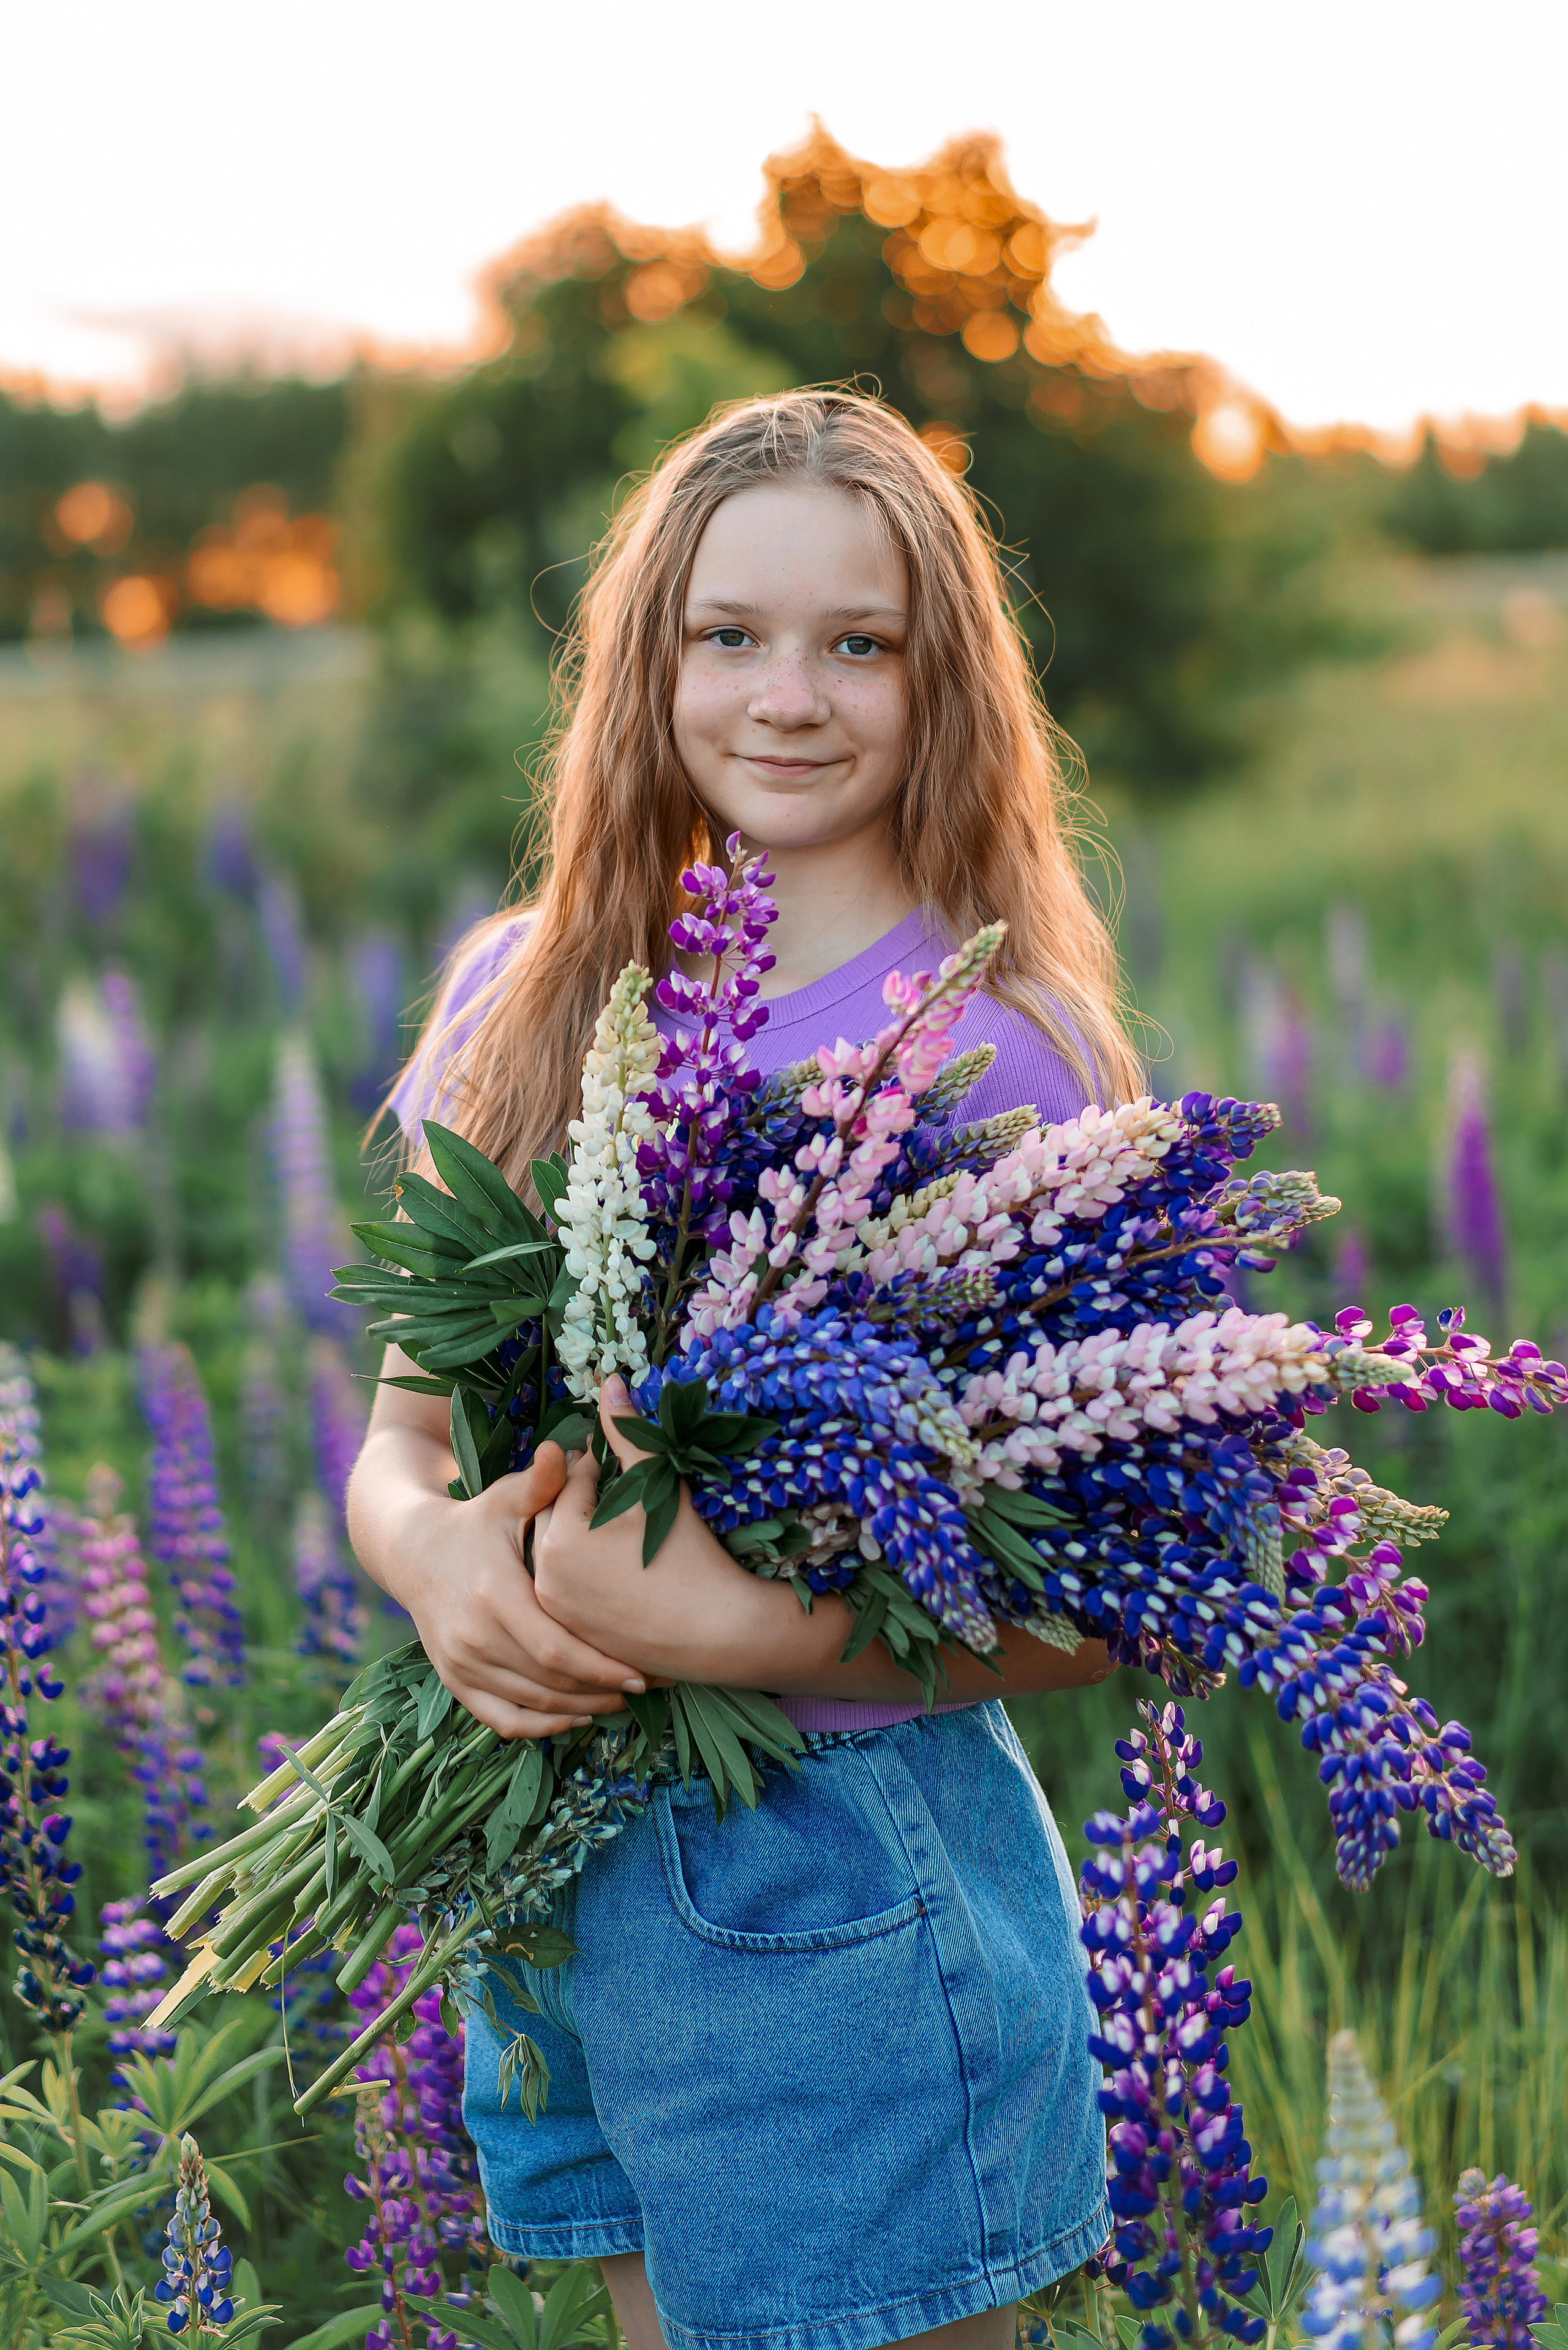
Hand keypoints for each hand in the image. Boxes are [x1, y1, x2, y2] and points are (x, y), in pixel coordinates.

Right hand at [387, 1444, 650, 1740]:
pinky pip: (501, 1719)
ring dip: (579, 1709)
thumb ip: (540, 1482)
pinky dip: (540, 1727)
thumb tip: (563, 1448)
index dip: (599, 1666)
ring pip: (530, 1706)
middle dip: (600, 1690)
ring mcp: (460, 1664)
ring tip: (622, 1700)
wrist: (411, 1550)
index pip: (555, 1648)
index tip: (641, 1670)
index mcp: (493, 1594)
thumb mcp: (504, 1497)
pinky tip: (575, 1717)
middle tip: (647, 1686)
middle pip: (548, 1683)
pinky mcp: (454, 1681)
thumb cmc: (474, 1521)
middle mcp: (473, 1636)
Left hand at [531, 1378, 778, 1683]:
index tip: (626, 1470)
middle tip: (623, 1498)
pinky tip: (620, 1570)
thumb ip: (628, 1434)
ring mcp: (556, 1611)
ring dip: (581, 1536)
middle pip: (559, 1516)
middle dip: (586, 1501)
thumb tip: (609, 1380)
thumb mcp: (657, 1486)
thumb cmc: (691, 1553)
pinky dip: (586, 1575)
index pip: (573, 1481)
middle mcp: (544, 1577)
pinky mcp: (572, 1635)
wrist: (719, 1631)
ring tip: (620, 1532)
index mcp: (560, 1536)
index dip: (602, 1467)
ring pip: (560, 1553)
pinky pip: (569, 1590)